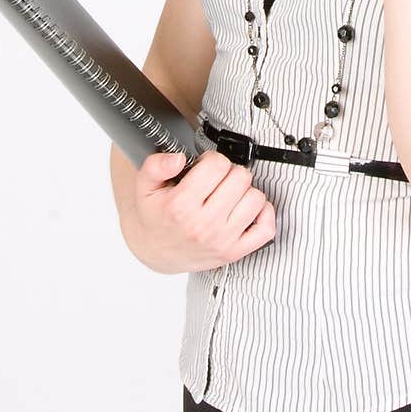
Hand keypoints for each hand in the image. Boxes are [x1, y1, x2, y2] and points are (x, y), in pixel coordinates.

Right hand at [124, 149, 276, 273]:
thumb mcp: (145, 187)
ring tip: (228, 194)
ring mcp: (222, 241)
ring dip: (244, 191)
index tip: (205, 166)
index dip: (212, 159)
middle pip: (240, 177)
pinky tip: (246, 208)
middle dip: (229, 172)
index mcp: (180, 206)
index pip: (217, 165)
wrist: (157, 251)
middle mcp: (203, 225)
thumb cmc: (155, 217)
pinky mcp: (234, 252)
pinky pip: (266, 229)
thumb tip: (178, 159)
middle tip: (216, 180)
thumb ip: (156, 166)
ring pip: (255, 198)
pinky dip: (263, 214)